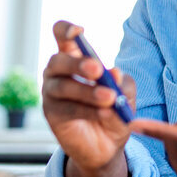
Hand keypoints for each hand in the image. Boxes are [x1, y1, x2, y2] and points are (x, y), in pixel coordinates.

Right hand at [42, 20, 136, 172]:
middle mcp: (57, 72)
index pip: (61, 35)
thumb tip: (115, 73)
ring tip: (109, 97)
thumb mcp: (125, 94)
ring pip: (64, 87)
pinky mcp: (52, 114)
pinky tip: (105, 112)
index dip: (66, 30)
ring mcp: (51, 92)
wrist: (107, 145)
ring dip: (88, 91)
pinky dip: (87, 110)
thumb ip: (122, 83)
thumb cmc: (114, 109)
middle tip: (98, 70)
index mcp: (74, 57)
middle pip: (59, 60)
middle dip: (78, 64)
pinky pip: (67, 109)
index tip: (79, 32)